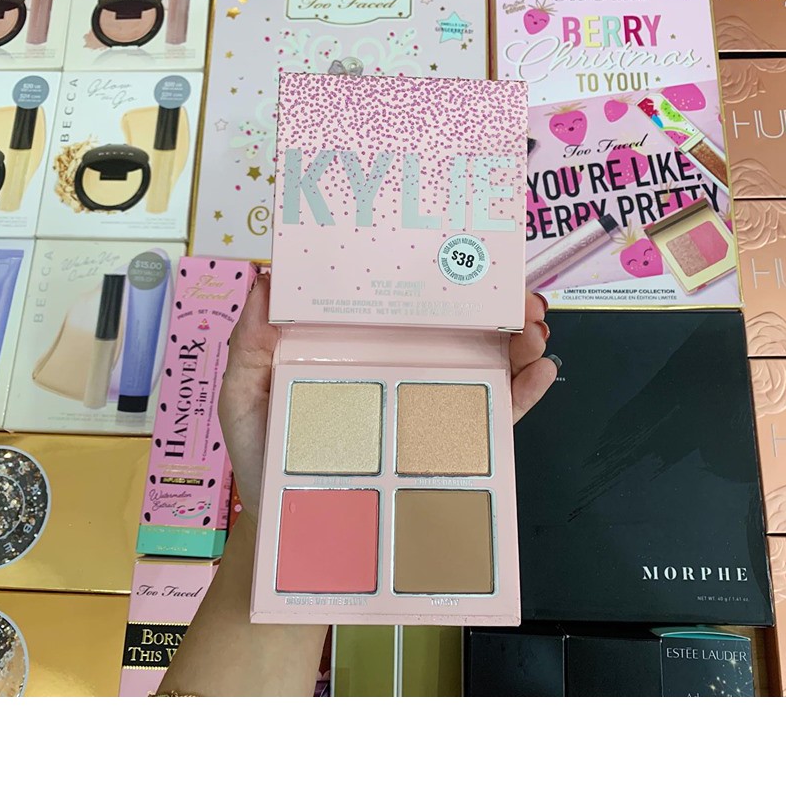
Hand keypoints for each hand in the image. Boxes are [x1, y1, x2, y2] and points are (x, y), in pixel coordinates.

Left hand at [218, 277, 557, 522]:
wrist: (293, 527)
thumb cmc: (267, 457)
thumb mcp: (245, 396)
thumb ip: (250, 345)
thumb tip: (267, 279)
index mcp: (360, 346)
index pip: (404, 303)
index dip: (439, 278)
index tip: (468, 258)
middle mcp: (400, 367)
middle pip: (457, 327)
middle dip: (497, 305)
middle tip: (522, 299)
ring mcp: (428, 403)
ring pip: (485, 363)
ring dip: (520, 340)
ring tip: (535, 332)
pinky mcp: (448, 442)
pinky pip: (493, 414)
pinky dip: (524, 391)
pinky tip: (541, 373)